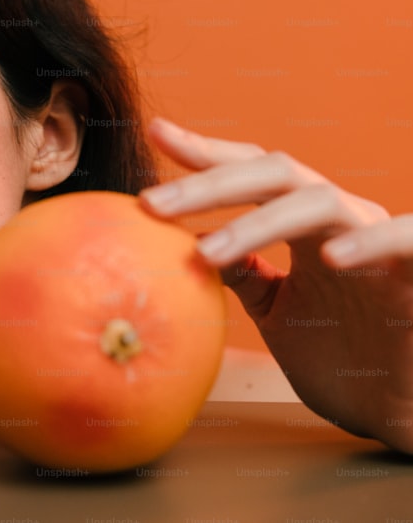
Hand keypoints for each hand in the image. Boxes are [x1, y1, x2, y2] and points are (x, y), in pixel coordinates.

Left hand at [139, 117, 412, 452]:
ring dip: (258, 223)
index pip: (251, 172)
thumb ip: (240, 272)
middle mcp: (341, 218)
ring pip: (320, 201)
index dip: (206, 153)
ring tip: (209, 252)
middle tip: (153, 203)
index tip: (155, 133)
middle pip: (274, 172)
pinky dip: (372, 241)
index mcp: (304, 223)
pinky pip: (408, 239)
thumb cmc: (340, 355)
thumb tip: (187, 238)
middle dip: (210, 184)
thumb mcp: (274, 309)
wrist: (399, 408)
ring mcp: (380, 240)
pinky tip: (332, 258)